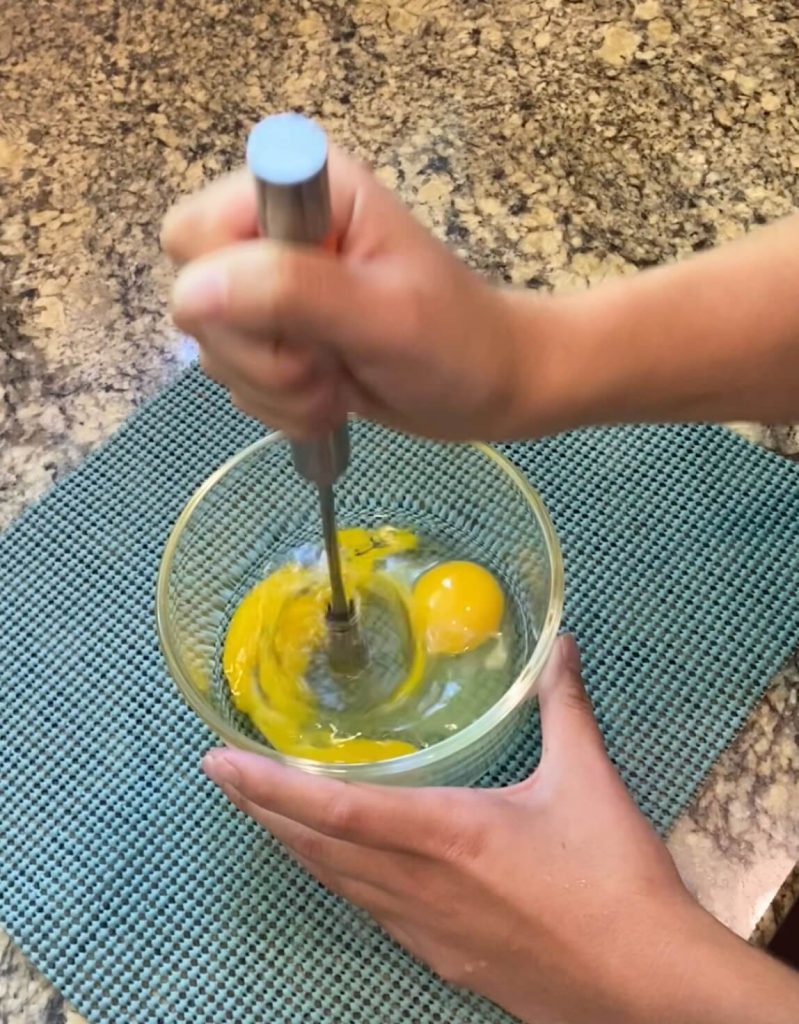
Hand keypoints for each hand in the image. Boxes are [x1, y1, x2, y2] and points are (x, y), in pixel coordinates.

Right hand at [161, 149, 562, 440]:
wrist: (489, 389)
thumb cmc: (456, 344)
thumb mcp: (384, 316)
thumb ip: (291, 292)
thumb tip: (194, 292)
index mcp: (301, 190)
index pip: (194, 232)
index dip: (226, 290)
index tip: (296, 322)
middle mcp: (273, 231)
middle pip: (193, 295)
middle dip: (256, 351)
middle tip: (324, 359)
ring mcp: (269, 289)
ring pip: (212, 348)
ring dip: (275, 386)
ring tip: (337, 380)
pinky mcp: (275, 337)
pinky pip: (235, 381)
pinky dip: (281, 404)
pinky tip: (329, 396)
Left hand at [202, 635, 722, 1023]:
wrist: (646, 983)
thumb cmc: (612, 879)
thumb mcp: (587, 779)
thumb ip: (564, 706)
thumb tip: (559, 647)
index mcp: (445, 833)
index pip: (335, 808)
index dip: (269, 787)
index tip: (219, 764)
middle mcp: (419, 885)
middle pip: (318, 849)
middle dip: (264, 812)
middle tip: (225, 779)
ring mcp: (427, 931)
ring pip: (339, 885)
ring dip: (297, 846)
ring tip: (267, 816)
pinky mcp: (446, 961)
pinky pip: (372, 913)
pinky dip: (339, 880)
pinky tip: (342, 871)